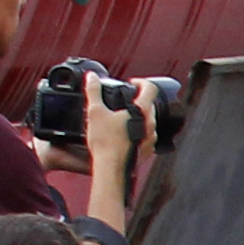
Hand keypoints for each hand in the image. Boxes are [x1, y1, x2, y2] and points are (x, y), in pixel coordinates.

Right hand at [83, 92, 141, 207]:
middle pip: (149, 105)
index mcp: (142, 111)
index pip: (151, 88)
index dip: (141, 82)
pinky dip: (136, 130)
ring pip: (148, 120)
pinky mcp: (147, 149)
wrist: (111, 167)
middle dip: (136, 100)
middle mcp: (151, 124)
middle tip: (122, 101)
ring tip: (120, 118)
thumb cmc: (105, 141)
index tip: (131, 83)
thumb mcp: (95, 111)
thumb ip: (93, 91)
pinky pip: (145, 135)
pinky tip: (123, 133)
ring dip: (137, 116)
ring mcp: (151, 137)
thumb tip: (91, 77)